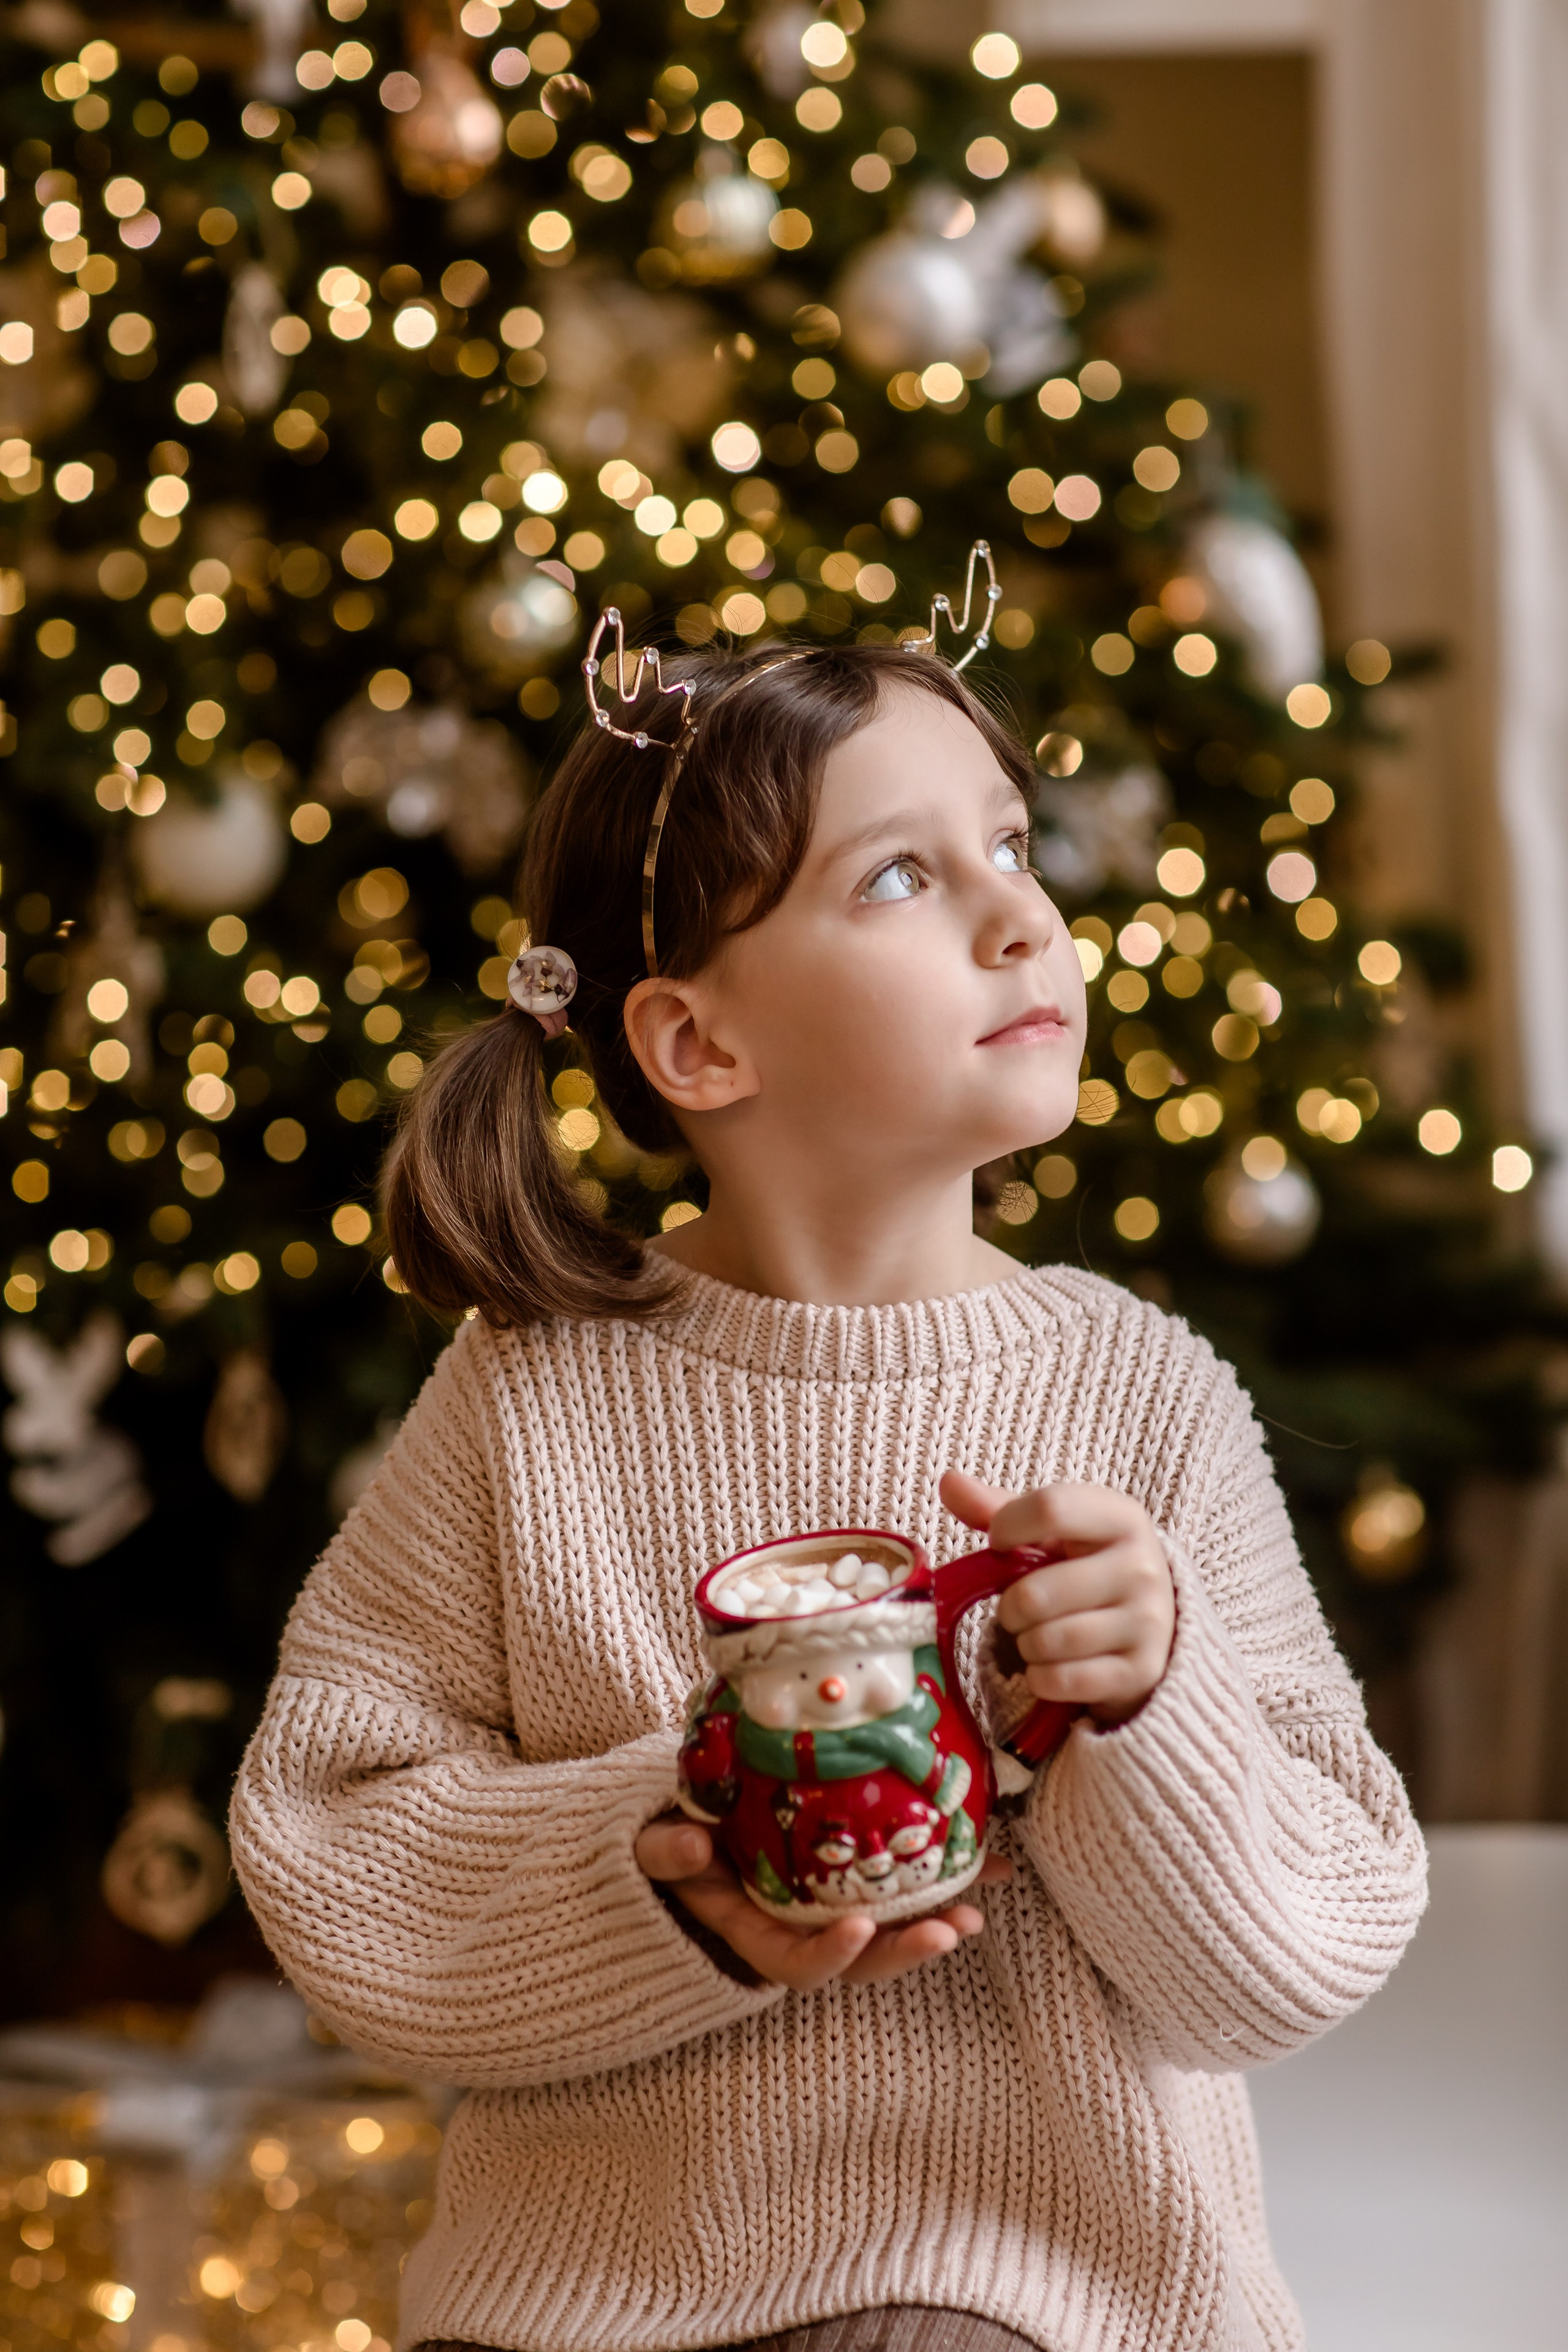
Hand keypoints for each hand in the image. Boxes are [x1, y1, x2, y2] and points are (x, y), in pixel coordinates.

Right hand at [635, 1815, 1012, 1990]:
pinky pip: (898, 1889)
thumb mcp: (653, 1847)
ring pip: (888, 1928)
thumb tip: (691, 1847)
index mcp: (752, 1932)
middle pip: (859, 1959)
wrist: (683, 1830)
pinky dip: (941, 1877)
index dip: (829, 1954)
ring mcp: (827, 1910)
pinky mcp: (851, 1883)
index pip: (794, 1962)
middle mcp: (797, 1931)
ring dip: (936, 1918)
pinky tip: (984, 1860)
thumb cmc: (669, 1842)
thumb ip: (664, 1852)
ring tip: (981, 1900)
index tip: (861, 1928)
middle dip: (906, 1950)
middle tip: (952, 1930)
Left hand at [941, 1469, 1174, 1725]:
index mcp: (1122, 1517)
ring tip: (1040, 1634)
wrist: (1153, 1623)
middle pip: (1035, 1592)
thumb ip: (1001, 1508)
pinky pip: (1061, 1680)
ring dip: (1026, 1643)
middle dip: (1011, 1606)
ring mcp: (1149, 1623)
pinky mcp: (1142, 1672)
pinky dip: (1042, 1678)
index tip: (1000, 1543)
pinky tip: (1054, 1664)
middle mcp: (1143, 1567)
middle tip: (1022, 1607)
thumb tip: (948, 1482)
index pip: (1051, 1508)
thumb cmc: (1089, 1565)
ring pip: (1046, 1641)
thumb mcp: (1056, 1531)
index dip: (1007, 1527)